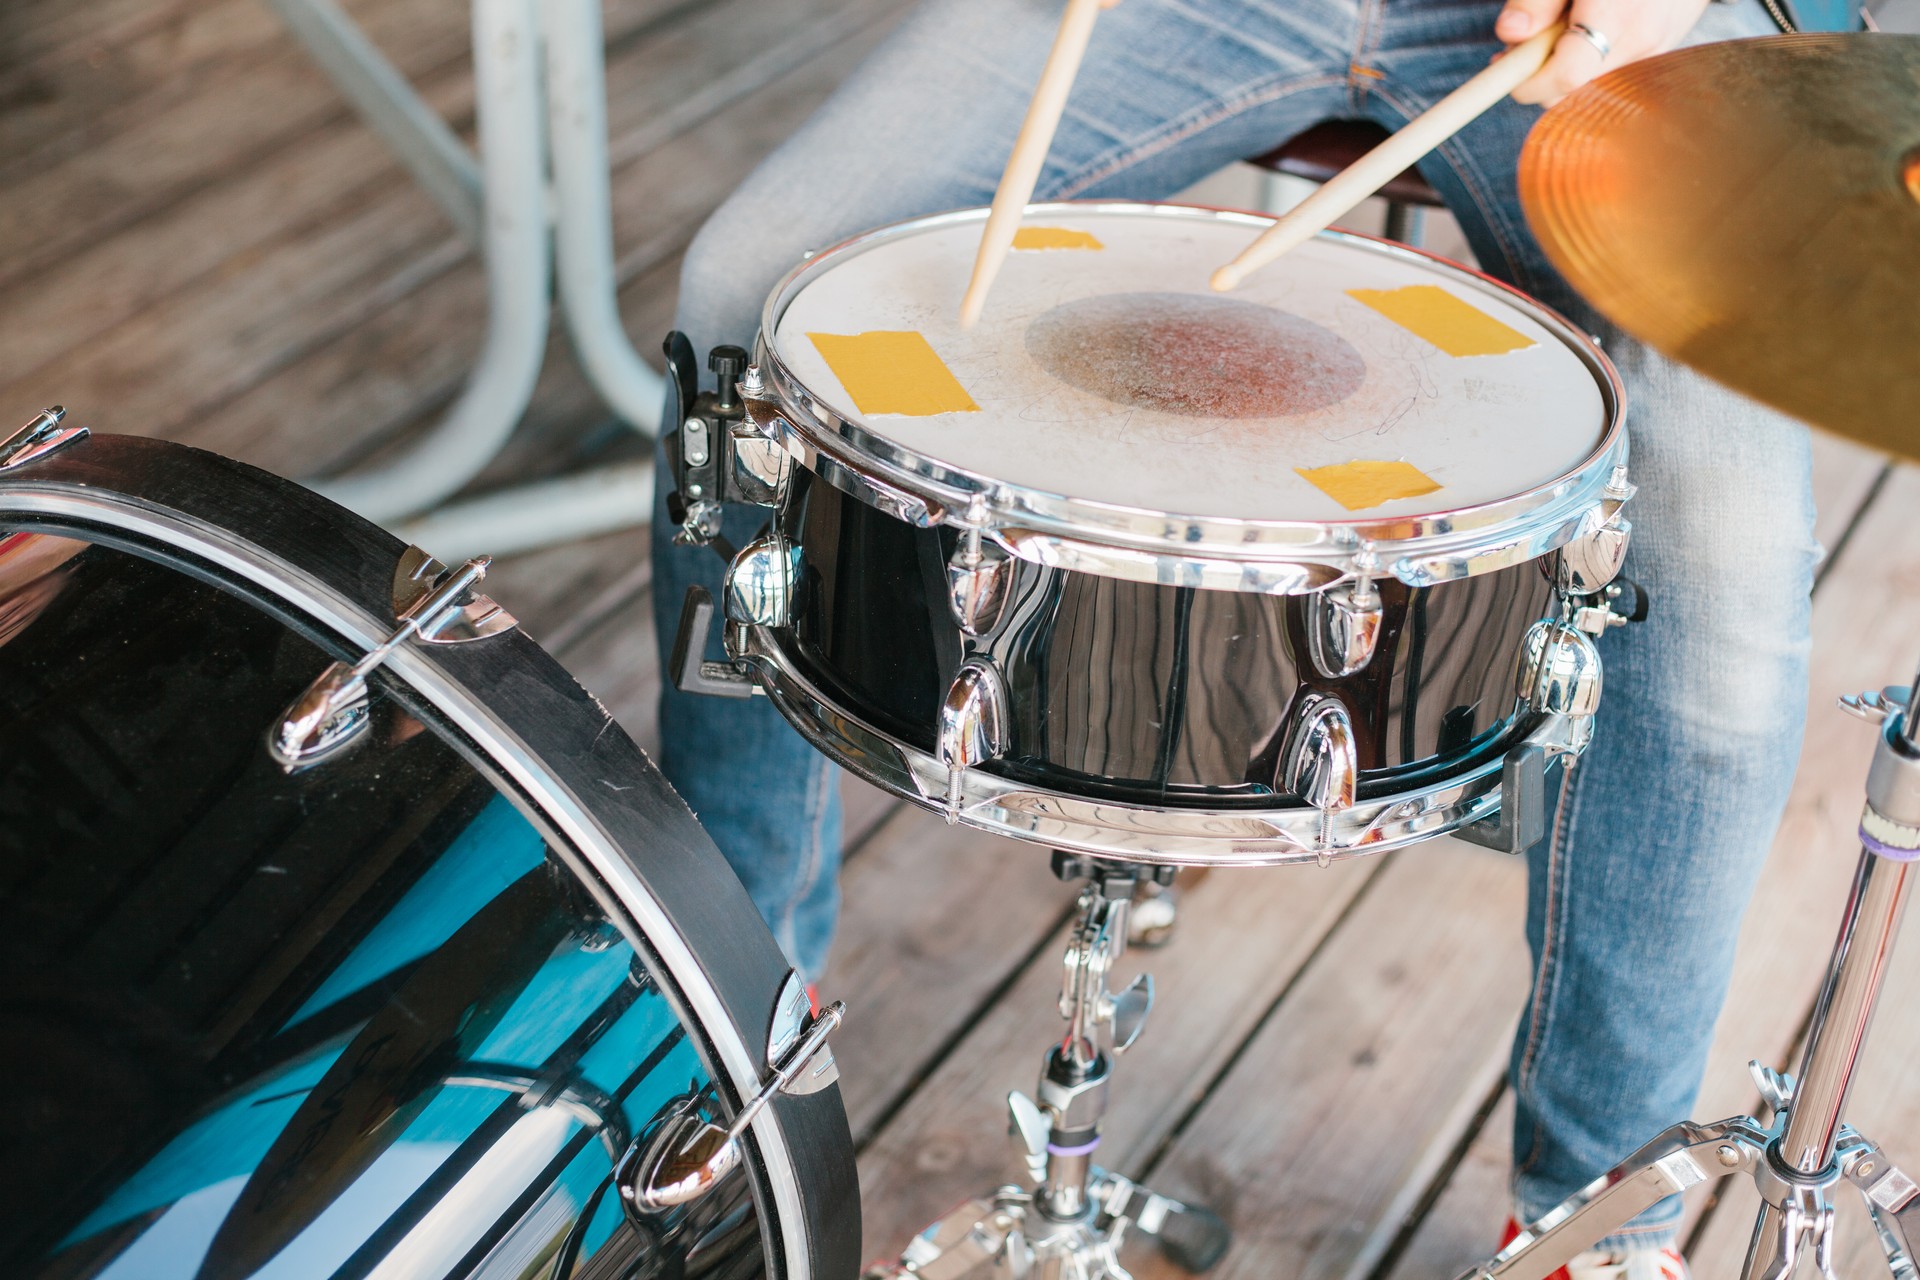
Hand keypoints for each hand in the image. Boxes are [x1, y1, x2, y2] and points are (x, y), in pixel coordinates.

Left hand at [1496, 0, 1711, 104]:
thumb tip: (1512, 33)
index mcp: (1619, 13)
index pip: (1565, 76)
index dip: (1527, 81)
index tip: (1506, 64)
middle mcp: (1645, 38)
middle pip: (1574, 90)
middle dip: (1541, 73)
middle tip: (1528, 39)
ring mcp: (1661, 48)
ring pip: (1593, 85)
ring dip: (1568, 66)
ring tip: (1566, 25)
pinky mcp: (1668, 49)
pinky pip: (1617, 71)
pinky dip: (1594, 58)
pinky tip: (1594, 27)